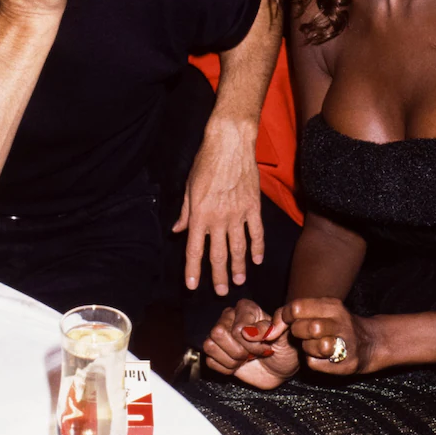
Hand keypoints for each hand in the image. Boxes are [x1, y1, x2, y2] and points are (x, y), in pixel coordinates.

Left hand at [176, 118, 264, 293]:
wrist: (230, 143)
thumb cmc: (206, 162)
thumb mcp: (189, 187)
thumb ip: (185, 213)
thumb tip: (177, 230)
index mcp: (199, 214)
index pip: (195, 249)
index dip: (193, 269)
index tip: (193, 286)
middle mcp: (219, 218)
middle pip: (218, 254)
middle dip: (219, 275)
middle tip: (222, 291)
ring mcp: (238, 214)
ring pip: (239, 248)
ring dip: (239, 267)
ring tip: (239, 281)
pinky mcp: (254, 207)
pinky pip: (257, 232)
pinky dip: (257, 247)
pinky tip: (257, 259)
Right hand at [202, 299, 298, 388]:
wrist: (280, 368)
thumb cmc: (285, 348)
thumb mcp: (287, 335)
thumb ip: (274, 325)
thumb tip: (247, 331)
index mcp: (246, 308)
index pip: (237, 327)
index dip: (252, 343)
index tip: (267, 347)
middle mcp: (230, 317)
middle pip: (218, 333)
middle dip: (239, 351)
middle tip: (254, 354)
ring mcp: (221, 335)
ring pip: (210, 345)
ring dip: (231, 359)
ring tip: (246, 359)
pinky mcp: (216, 353)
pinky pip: (209, 361)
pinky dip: (226, 368)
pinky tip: (238, 365)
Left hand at [282, 297, 376, 375]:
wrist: (369, 343)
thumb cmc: (335, 325)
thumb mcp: (319, 311)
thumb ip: (292, 314)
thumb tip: (268, 330)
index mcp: (331, 305)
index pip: (296, 308)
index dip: (284, 318)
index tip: (283, 325)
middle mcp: (340, 321)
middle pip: (301, 327)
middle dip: (297, 334)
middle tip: (304, 336)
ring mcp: (345, 342)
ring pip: (309, 346)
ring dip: (307, 348)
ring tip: (316, 346)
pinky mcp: (346, 362)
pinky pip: (313, 364)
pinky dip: (313, 362)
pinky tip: (323, 357)